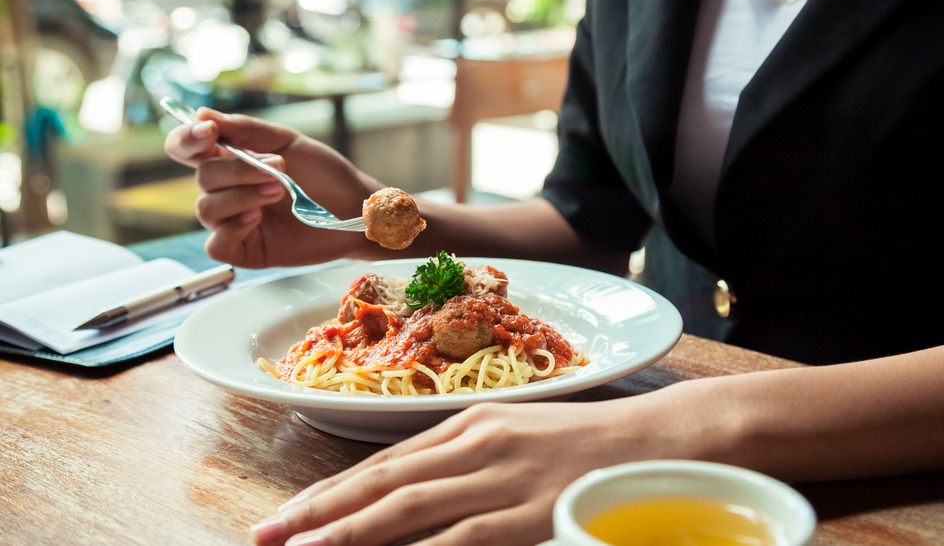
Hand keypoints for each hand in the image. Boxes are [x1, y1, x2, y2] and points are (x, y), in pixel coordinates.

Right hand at [164, 108, 381, 267]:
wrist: (354, 208)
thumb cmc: (325, 175)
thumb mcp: (289, 143)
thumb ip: (247, 130)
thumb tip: (202, 116)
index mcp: (231, 160)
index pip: (187, 148)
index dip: (186, 139)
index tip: (208, 132)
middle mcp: (227, 191)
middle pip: (203, 177)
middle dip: (238, 170)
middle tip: (278, 168)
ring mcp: (234, 222)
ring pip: (207, 209)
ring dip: (242, 195)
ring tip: (279, 190)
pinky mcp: (245, 250)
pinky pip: (216, 245)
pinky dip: (231, 229)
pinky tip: (257, 217)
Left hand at [248, 395, 696, 545]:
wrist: (666, 438)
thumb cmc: (596, 441)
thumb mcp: (524, 435)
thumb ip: (473, 459)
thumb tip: (426, 493)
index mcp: (471, 422)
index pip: (384, 462)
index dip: (330, 491)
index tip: (288, 517)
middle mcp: (475, 443)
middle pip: (380, 482)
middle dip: (317, 514)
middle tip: (265, 538)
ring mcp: (500, 476)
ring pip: (404, 509)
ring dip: (344, 535)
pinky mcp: (528, 511)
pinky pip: (459, 539)